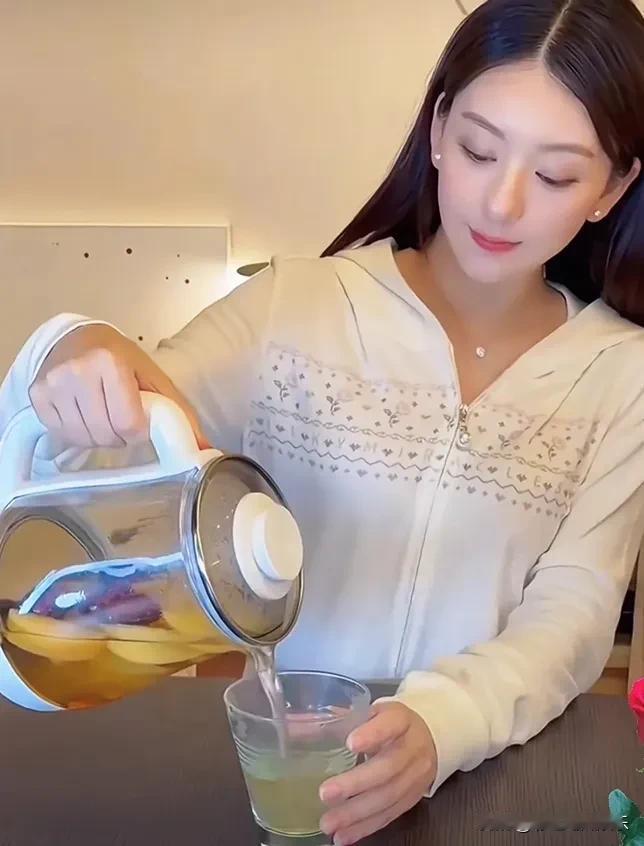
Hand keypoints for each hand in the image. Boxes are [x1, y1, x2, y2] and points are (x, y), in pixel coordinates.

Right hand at [28, 324, 208, 449]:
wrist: (78, 338)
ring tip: (102, 415)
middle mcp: (77, 371)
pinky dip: (76, 433)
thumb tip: (207, 453)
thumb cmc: (121, 359)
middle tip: (120, 417)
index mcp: (110, 363)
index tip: (137, 420)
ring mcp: (53, 384)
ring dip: (97, 436)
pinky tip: (83, 414)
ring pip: (82, 438)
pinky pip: (61, 434)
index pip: (127, 424)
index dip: (136, 431)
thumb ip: (180, 416)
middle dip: (118, 435)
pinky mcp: (37, 395)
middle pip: (105, 435)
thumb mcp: (154, 379)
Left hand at [319, 702, 436, 845]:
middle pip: (388, 768)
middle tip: (325, 794)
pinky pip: (389, 815)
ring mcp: (415, 776)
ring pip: (388, 797)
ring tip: (329, 824)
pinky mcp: (412, 799)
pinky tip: (344, 836)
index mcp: (401, 719)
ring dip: (356, 814)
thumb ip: (339, 720)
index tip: (350, 743)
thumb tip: (293, 728)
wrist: (430, 738)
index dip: (373, 734)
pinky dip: (365, 828)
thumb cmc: (390, 723)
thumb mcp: (371, 712)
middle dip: (356, 784)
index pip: (391, 725)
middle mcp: (412, 748)